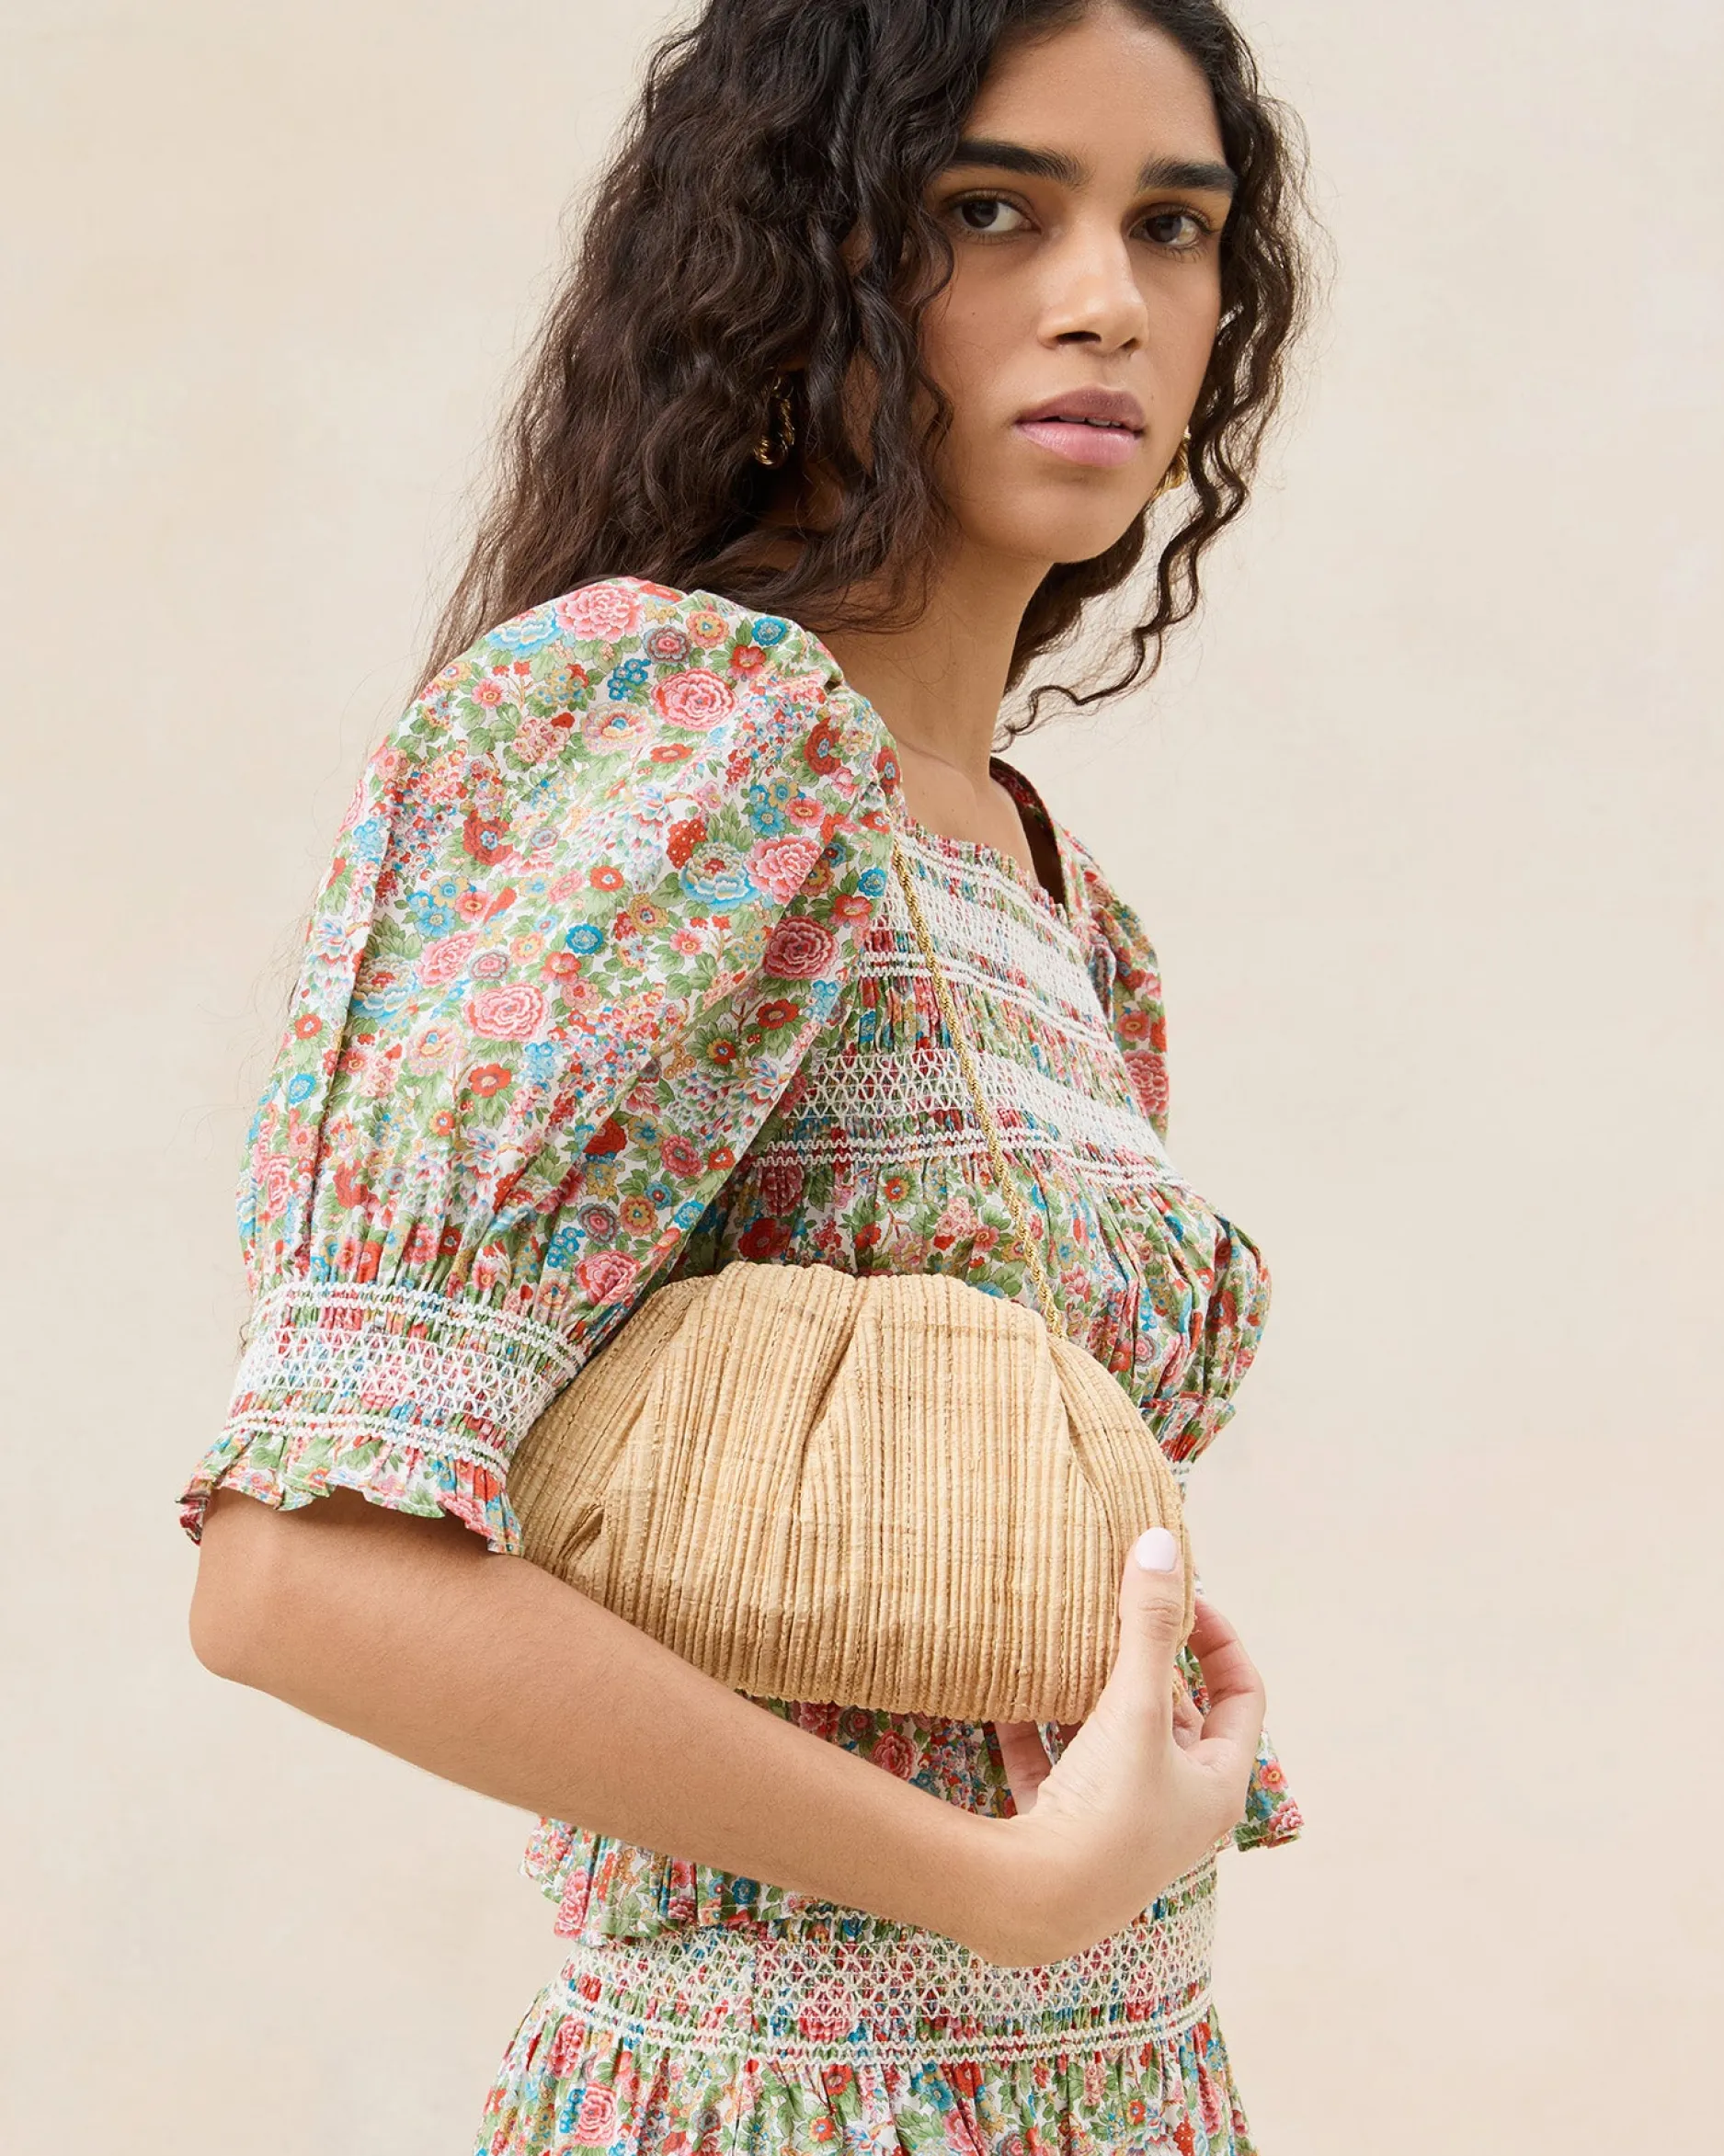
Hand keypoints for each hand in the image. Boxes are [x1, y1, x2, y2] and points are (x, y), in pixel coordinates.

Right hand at [969, 1532, 1264, 1965]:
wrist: (1033, 1906)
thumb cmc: (1107, 1811)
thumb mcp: (1135, 1707)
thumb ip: (1147, 1624)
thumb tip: (1162, 1542)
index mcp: (1215, 1785)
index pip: (1242, 1694)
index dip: (1218, 1638)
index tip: (1179, 1595)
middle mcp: (1176, 1810)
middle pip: (1177, 1716)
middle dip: (1148, 1661)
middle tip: (1117, 1610)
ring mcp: (1118, 1825)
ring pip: (1114, 1739)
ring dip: (1093, 1692)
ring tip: (1068, 1642)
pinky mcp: (1061, 1834)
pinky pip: (1053, 1764)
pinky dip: (1036, 1726)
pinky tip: (1010, 1691)